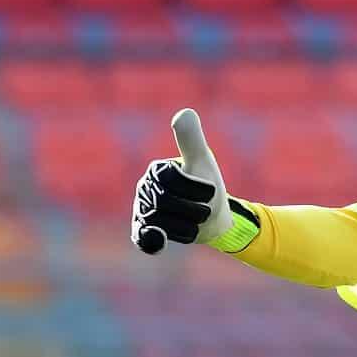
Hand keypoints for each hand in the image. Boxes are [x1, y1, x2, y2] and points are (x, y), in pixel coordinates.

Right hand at [131, 108, 231, 253]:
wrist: (213, 217)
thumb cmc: (209, 186)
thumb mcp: (203, 161)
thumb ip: (192, 139)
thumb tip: (184, 113)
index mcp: (156, 170)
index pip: (171, 181)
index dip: (195, 189)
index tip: (210, 191)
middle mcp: (145, 189)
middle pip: (164, 202)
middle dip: (192, 209)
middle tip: (205, 210)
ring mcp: (143, 210)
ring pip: (160, 221)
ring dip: (186, 224)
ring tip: (196, 221)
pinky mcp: (147, 231)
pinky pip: (143, 237)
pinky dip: (151, 241)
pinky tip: (160, 243)